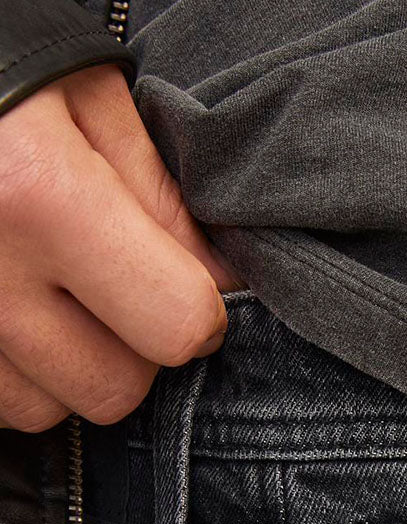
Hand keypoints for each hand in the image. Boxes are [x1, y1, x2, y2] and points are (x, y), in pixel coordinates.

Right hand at [0, 63, 242, 431]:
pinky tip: (21, 311)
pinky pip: (0, 401)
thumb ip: (161, 194)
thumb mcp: (87, 95)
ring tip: (61, 297)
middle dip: (138, 352)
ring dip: (72, 369)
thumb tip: (223, 284)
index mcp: (38, 195)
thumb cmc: (0, 70)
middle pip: (112, 389)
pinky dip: (22, 373)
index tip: (199, 288)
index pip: (174, 324)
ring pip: (48, 409)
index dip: (205, 314)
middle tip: (126, 292)